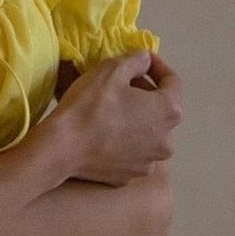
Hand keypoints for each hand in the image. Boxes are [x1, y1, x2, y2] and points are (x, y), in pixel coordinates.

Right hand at [52, 48, 182, 186]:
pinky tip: (105, 134)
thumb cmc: (89, 106)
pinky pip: (132, 153)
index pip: (173, 82)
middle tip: (123, 83)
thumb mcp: (111, 70)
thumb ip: (136, 60)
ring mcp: (149, 162)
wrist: (62, 149)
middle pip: (162, 109)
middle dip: (146, 94)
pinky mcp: (129, 176)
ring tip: (114, 110)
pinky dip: (125, 141)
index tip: (142, 59)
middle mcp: (167, 140)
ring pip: (148, 134)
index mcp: (169, 111)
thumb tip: (145, 60)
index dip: (157, 66)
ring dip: (136, 119)